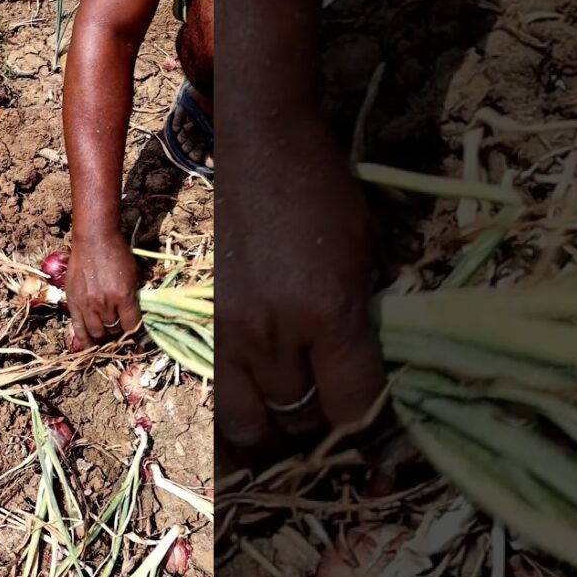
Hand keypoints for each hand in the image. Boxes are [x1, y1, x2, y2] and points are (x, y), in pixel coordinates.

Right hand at [66, 233, 142, 348]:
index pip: (132, 326)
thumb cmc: (117, 253)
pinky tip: (89, 346)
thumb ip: (133, 297)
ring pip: (97, 333)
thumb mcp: (134, 275)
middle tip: (120, 331)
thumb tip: (135, 317)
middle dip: (119, 334)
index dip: (135, 333)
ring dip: (103, 337)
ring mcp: (87, 304)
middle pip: (114, 330)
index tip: (136, 334)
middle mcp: (105, 303)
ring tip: (106, 337)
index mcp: (124, 296)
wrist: (94, 239)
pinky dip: (85, 340)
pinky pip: (78, 328)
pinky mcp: (74, 303)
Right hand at [218, 112, 384, 460]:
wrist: (259, 149)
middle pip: (298, 422)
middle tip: (328, 410)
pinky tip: (255, 394)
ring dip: (272, 427)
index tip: (371, 417)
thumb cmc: (324, 194)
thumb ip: (361, 323)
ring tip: (286, 415)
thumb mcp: (365, 257)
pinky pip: (218, 393)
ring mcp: (232, 332)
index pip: (351, 407)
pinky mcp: (204, 324)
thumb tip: (361, 375)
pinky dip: (239, 404)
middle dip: (318, 428)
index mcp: (330, 314)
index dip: (366, 423)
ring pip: (247, 422)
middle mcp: (276, 334)